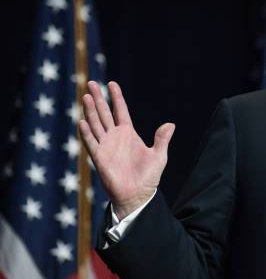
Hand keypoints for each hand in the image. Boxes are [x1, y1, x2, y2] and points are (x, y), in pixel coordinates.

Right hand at [78, 81, 174, 219]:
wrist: (138, 195)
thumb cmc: (149, 177)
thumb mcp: (159, 156)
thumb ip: (162, 139)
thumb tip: (170, 124)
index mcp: (129, 134)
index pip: (120, 111)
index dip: (116, 97)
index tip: (111, 83)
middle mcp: (115, 137)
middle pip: (104, 113)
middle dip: (99, 98)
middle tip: (91, 82)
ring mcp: (106, 146)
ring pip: (96, 123)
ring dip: (90, 110)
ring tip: (86, 96)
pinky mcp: (99, 157)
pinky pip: (91, 142)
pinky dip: (87, 132)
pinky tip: (83, 120)